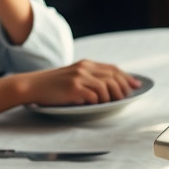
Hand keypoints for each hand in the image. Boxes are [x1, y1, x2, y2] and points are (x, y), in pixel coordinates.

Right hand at [19, 60, 138, 105]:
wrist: (32, 85)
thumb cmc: (53, 84)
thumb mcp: (73, 74)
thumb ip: (90, 77)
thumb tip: (110, 87)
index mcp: (86, 64)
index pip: (113, 68)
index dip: (126, 77)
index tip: (136, 85)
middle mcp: (84, 68)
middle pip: (113, 76)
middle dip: (123, 88)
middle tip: (126, 98)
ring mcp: (79, 77)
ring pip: (106, 86)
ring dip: (111, 97)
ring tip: (110, 103)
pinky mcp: (73, 88)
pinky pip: (93, 96)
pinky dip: (98, 101)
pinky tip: (95, 104)